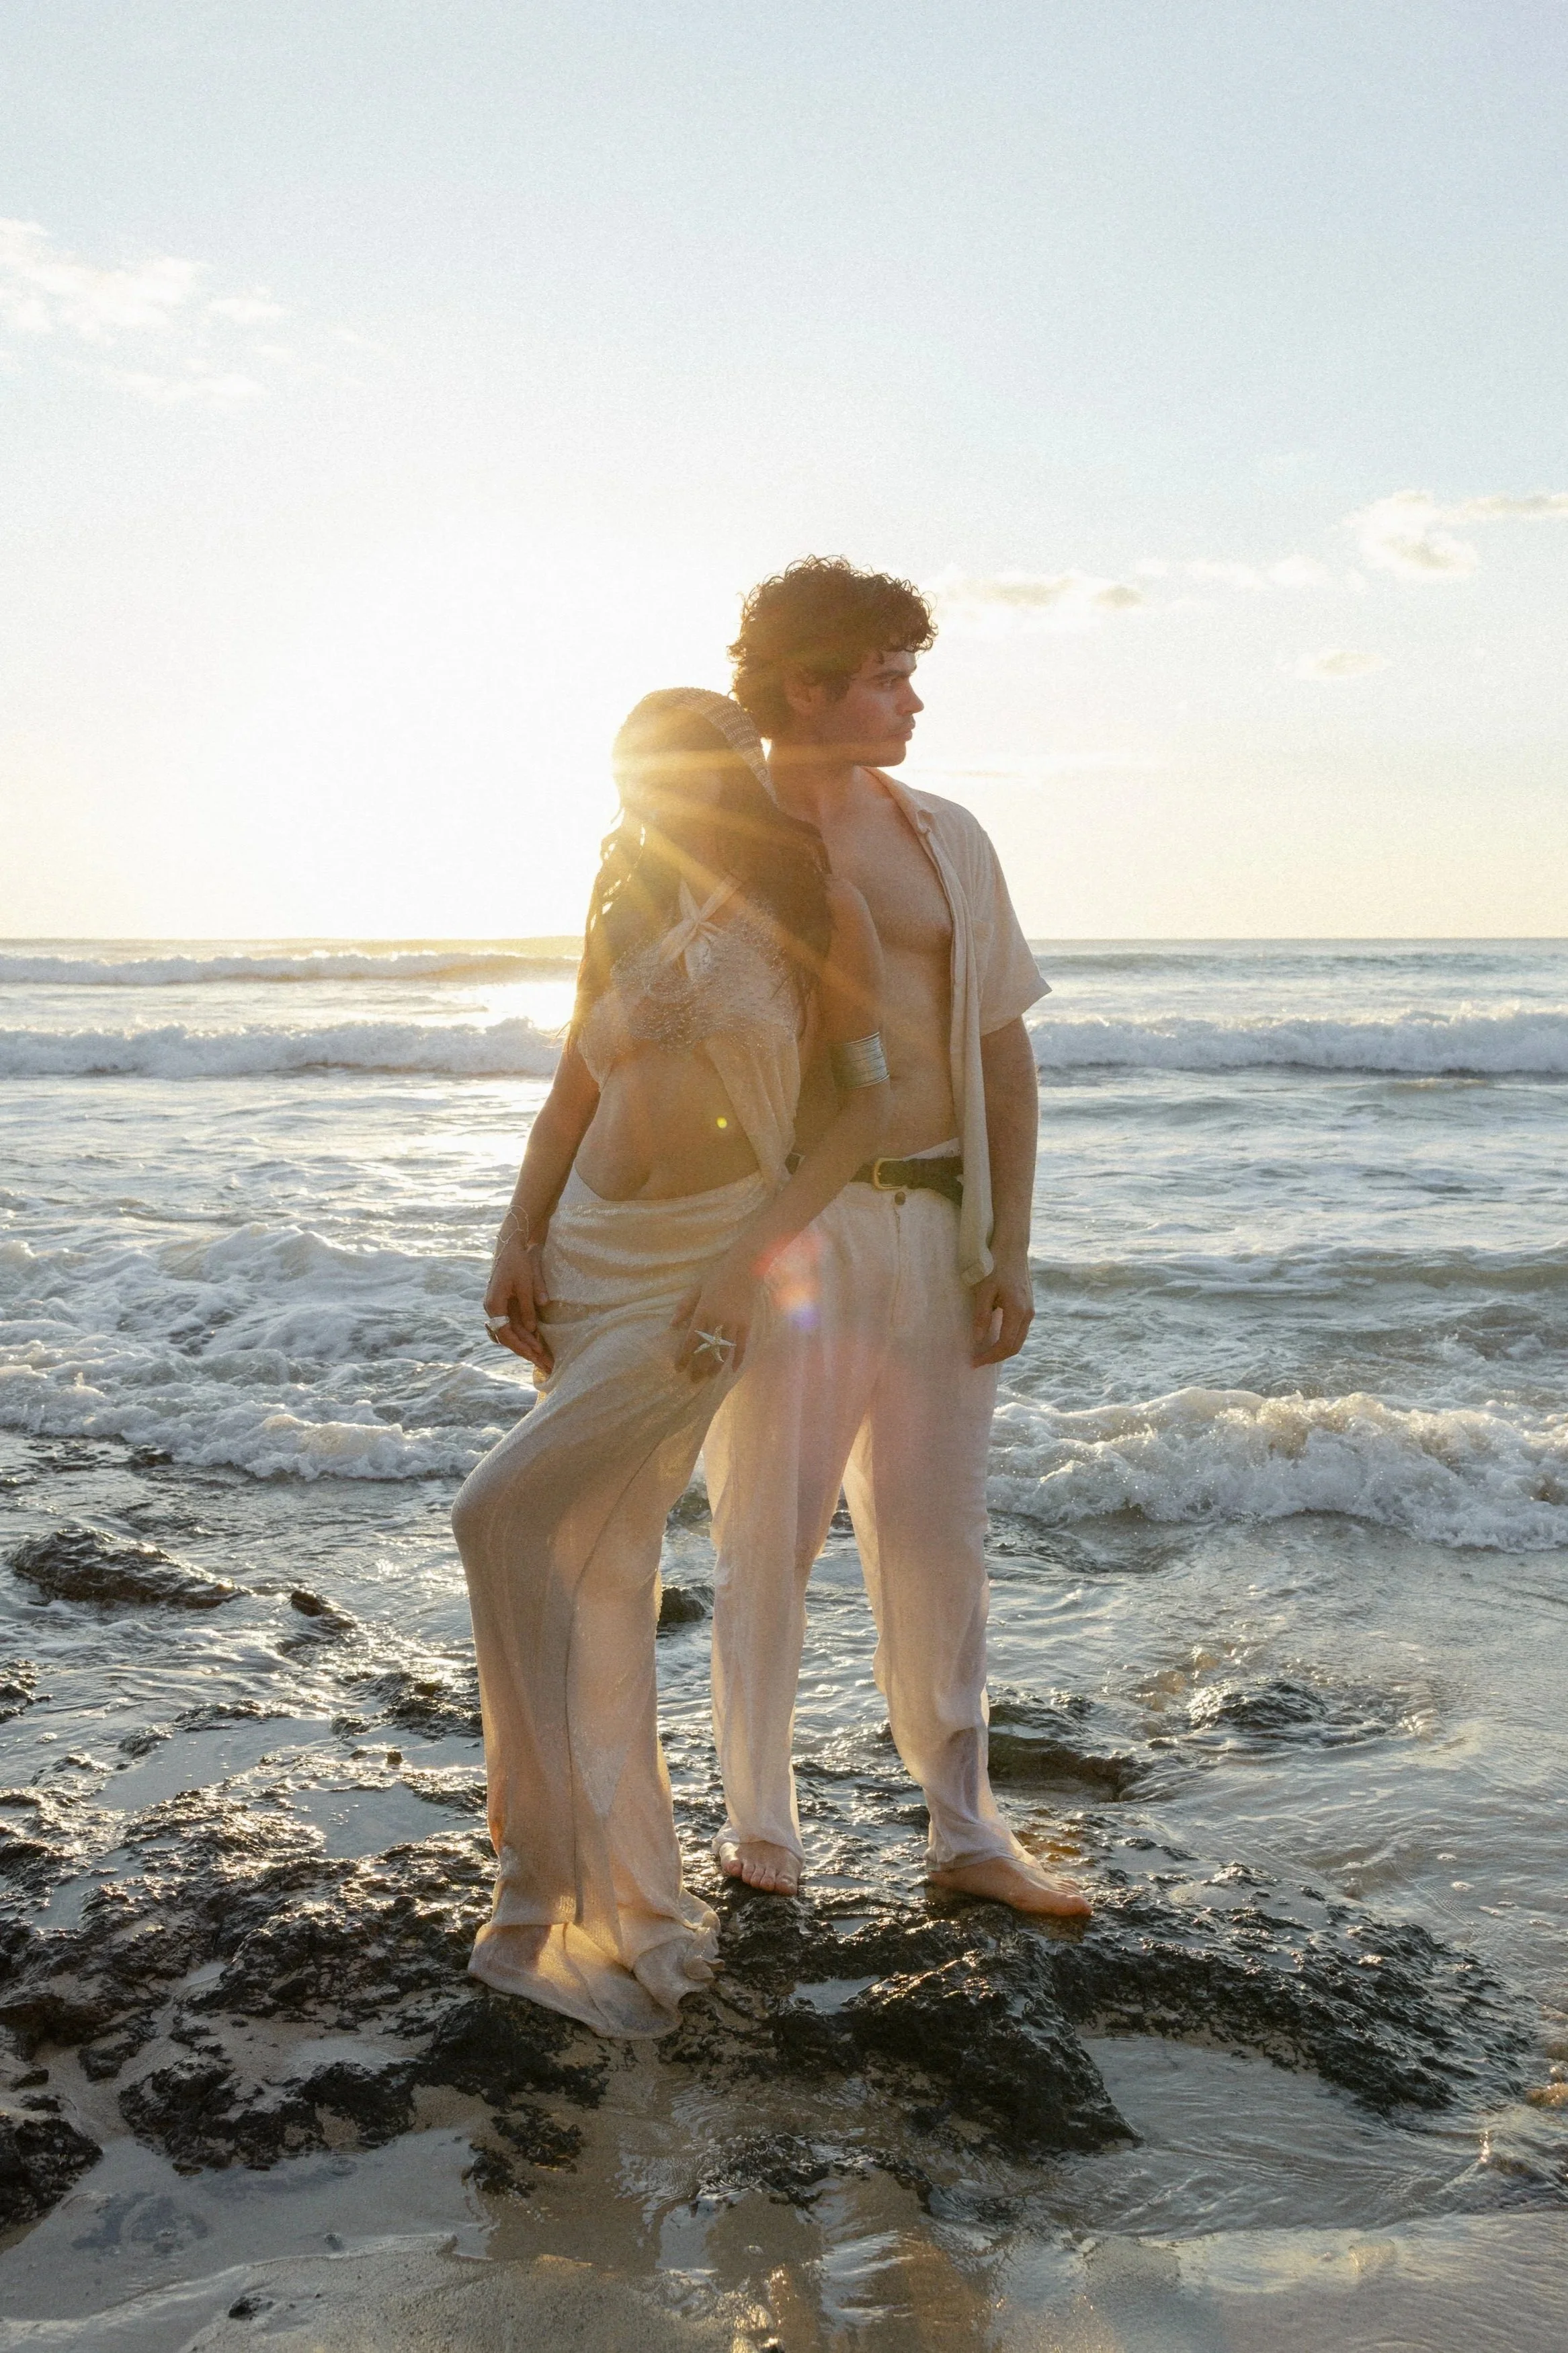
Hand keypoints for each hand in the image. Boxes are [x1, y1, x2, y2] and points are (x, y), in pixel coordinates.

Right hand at [484, 1237, 551, 1372]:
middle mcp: (492, 1310)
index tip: (536, 1353)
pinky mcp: (503, 1306)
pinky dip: (524, 1336)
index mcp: (493, 1305)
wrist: (509, 1246)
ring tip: (542, 1359)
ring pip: (510, 1334)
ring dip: (525, 1346)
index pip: (505, 1333)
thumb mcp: (524, 1284)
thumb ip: (527, 1307)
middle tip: (543, 1364)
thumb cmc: (517, 1262)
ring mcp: (497, 1308)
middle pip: (507, 1337)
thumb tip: (532, 1329)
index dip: (521, 1344)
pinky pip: (512, 1326)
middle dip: (526, 1351)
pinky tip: (535, 1345)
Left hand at [670, 1254, 759, 1381]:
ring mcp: (734, 1323)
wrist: (745, 1267)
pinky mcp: (747, 1323)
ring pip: (724, 1350)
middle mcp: (718, 1320)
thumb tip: (672, 1325)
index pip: (691, 1339)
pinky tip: (733, 1369)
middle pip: (707, 1349)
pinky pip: (742, 1344)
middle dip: (699, 1366)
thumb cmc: (717, 1275)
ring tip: (710, 1377)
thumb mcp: (697, 1288)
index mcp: (703, 1311)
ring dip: (716, 1365)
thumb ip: (685, 1306)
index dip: (684, 1355)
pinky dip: (738, 1357)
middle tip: (694, 1380)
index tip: (679, 1368)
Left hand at [971, 1243, 1033, 1366]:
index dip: (990, 1356)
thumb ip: (982, 1316)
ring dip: (1003, 1349)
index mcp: (1018, 1311)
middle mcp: (1028, 1314)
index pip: (1005, 1345)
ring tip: (985, 1352)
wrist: (1013, 1246)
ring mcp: (1030, 1309)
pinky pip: (1020, 1329)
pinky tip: (995, 1337)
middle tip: (978, 1360)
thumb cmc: (995, 1265)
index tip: (974, 1361)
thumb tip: (978, 1339)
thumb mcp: (984, 1290)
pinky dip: (1009, 1338)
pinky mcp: (1028, 1305)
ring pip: (1019, 1339)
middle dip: (997, 1357)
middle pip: (1015, 1346)